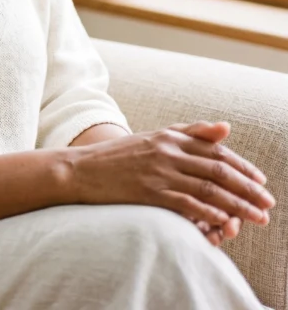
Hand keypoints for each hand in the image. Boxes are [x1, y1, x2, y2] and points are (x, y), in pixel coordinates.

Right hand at [66, 117, 274, 235]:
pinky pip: (187, 203)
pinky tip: (225, 222)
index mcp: (169, 136)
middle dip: (247, 187)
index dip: (242, 167)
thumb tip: (226, 127)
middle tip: (268, 203)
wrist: (80, 170)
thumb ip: (189, 132)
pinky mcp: (149, 192)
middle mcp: (167, 151)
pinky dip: (209, 212)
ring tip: (257, 217)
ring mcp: (158, 172)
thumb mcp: (153, 137)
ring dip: (237, 204)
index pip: (215, 150)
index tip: (261, 182)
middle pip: (218, 168)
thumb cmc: (117, 157)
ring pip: (208, 187)